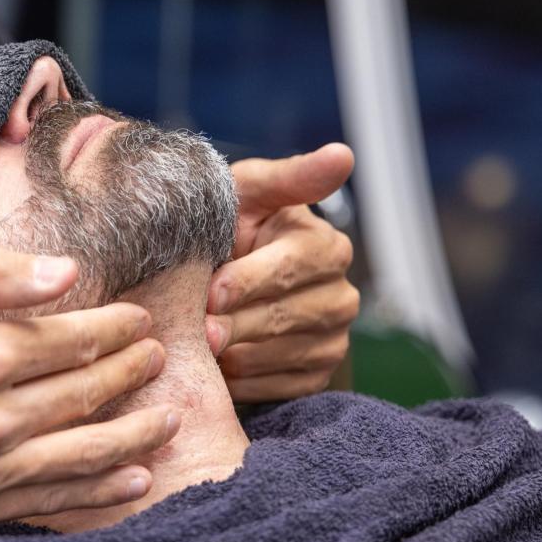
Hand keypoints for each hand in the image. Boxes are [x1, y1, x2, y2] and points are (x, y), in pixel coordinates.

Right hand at [0, 249, 177, 530]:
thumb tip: (66, 273)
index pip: (71, 341)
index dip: (113, 329)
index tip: (137, 320)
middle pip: (85, 397)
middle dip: (131, 376)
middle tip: (158, 359)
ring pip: (80, 456)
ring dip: (133, 437)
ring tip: (166, 420)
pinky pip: (46, 504)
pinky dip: (95, 494)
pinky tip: (129, 480)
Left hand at [208, 143, 358, 401]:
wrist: (217, 279)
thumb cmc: (230, 226)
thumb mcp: (249, 193)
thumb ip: (290, 176)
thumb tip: (344, 154)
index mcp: (325, 245)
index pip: (294, 267)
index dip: (250, 281)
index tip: (212, 293)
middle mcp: (340, 294)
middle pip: (287, 315)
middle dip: (236, 323)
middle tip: (198, 331)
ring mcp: (333, 338)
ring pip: (281, 354)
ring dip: (235, 353)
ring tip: (199, 346)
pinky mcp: (316, 374)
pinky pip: (280, 387)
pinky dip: (243, 380)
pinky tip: (217, 367)